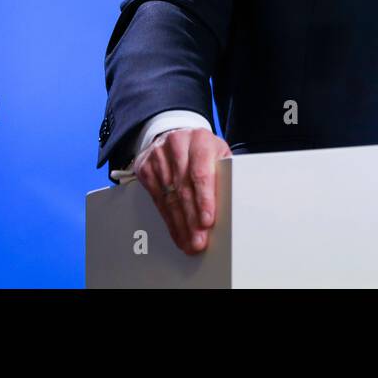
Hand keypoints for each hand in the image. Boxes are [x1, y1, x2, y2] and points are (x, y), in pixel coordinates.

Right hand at [133, 127, 230, 255]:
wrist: (178, 135)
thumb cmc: (203, 149)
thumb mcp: (218, 154)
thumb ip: (224, 173)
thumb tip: (231, 204)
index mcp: (200, 139)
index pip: (201, 172)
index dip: (204, 199)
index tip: (207, 220)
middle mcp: (177, 144)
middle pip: (184, 188)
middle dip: (192, 219)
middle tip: (199, 240)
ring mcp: (158, 155)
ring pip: (169, 197)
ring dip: (180, 223)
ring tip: (190, 242)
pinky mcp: (146, 168)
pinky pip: (157, 199)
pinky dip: (168, 220)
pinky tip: (177, 232)